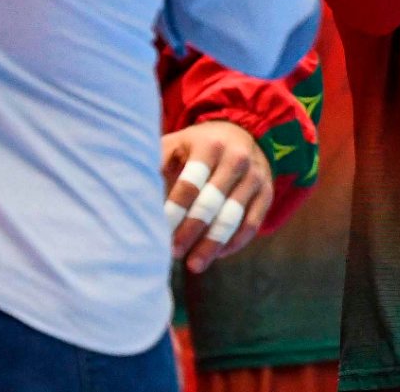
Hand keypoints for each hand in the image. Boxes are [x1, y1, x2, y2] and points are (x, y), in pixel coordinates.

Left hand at [162, 121, 274, 272]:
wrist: (241, 134)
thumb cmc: (197, 147)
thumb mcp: (177, 144)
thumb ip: (157, 163)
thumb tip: (132, 192)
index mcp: (209, 145)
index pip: (190, 183)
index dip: (175, 210)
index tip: (159, 232)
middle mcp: (236, 158)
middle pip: (212, 202)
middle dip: (191, 230)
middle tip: (173, 252)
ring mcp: (255, 176)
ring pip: (233, 217)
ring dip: (212, 244)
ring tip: (194, 265)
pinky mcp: (266, 193)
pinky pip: (252, 224)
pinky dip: (234, 243)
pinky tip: (216, 255)